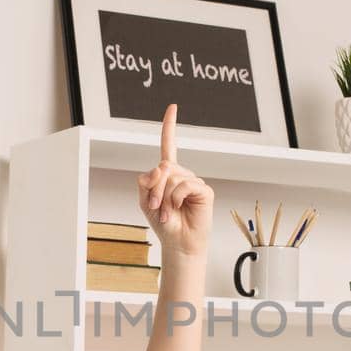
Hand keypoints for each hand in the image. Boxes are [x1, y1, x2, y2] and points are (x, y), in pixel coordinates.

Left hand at [137, 104, 213, 256]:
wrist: (177, 243)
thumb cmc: (164, 223)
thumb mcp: (145, 201)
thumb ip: (146, 182)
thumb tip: (159, 167)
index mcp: (168, 174)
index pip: (168, 146)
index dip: (169, 127)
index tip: (173, 107)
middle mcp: (182, 174)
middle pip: (164, 167)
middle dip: (155, 189)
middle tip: (156, 207)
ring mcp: (194, 181)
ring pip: (173, 177)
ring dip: (165, 198)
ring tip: (168, 213)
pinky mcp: (204, 190)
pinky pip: (186, 185)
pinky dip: (178, 198)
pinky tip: (180, 209)